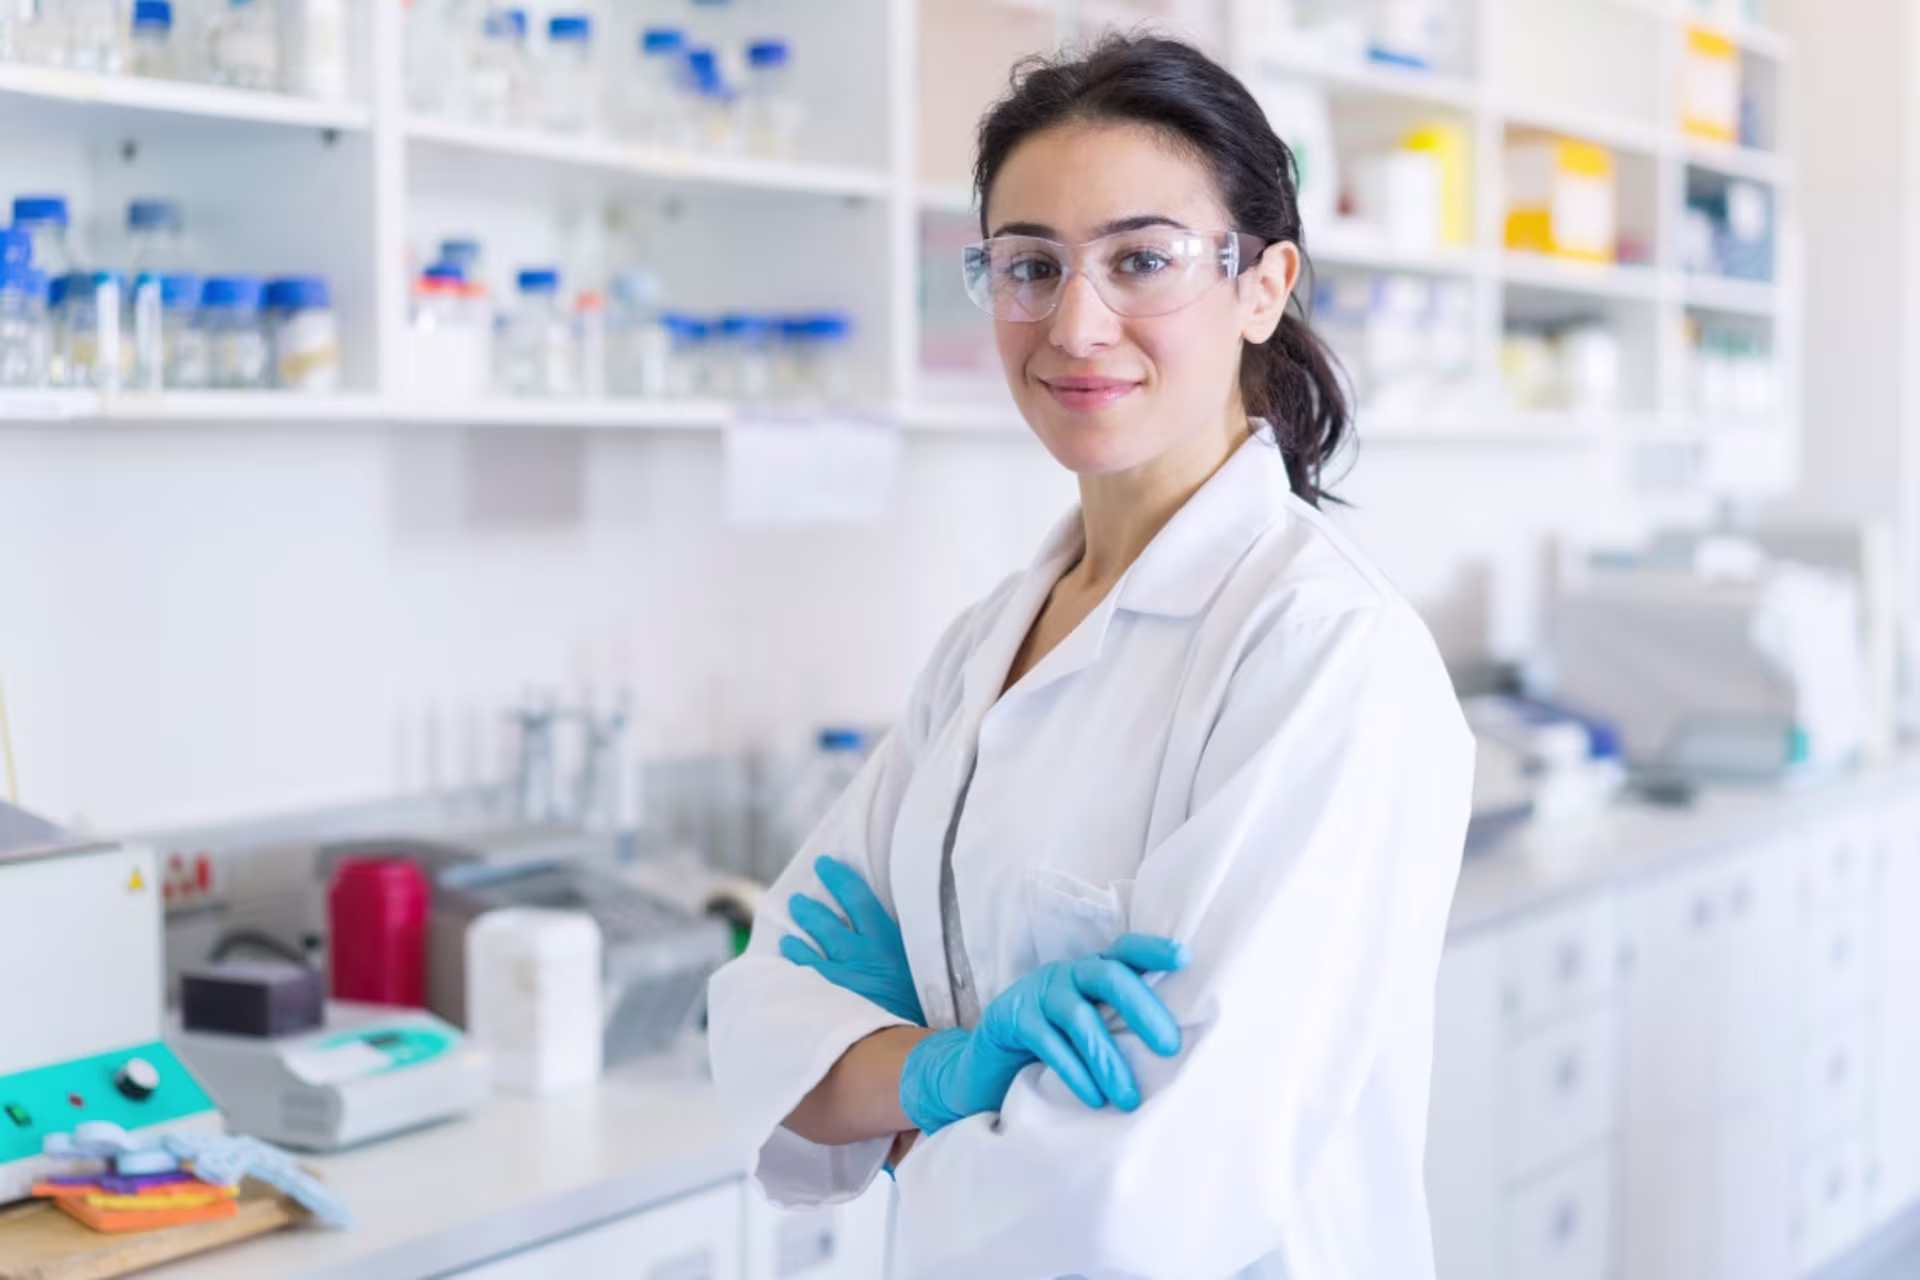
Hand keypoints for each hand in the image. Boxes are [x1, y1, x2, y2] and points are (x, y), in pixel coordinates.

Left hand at [780, 856, 925, 1024]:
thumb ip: (903, 944)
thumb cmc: (925, 1004)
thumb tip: (889, 924)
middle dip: (809, 909)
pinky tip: (789, 961)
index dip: (839, 878)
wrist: (917, 1044)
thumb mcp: (921, 964)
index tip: (825, 865)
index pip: (859, 898)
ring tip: (787, 934)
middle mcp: (864, 954)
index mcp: (889, 940)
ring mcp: (845, 978)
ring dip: (797, 937)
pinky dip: (796, 966)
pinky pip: (805, 977)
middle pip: (827, 922)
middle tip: (797, 900)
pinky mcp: (832, 1001)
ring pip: (811, 949)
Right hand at [898, 933, 1188, 1134]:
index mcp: (1088, 974)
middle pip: (1109, 976)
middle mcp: (1065, 975)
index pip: (1124, 951)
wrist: (984, 1066)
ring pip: (1080, 1017)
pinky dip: (1074, 1072)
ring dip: (1109, 1059)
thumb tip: (1175, 1050)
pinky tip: (1093, 1098)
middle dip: (1143, 1009)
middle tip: (1170, 1048)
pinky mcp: (1012, 1020)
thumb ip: (1118, 1026)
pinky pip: (1048, 1043)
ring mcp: (1036, 994)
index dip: (1153, 950)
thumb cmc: (1050, 1050)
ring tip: (1130, 1098)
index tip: (1184, 957)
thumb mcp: (1086, 1031)